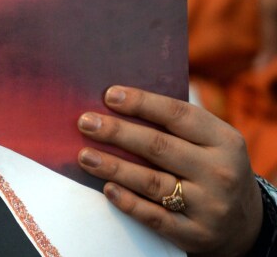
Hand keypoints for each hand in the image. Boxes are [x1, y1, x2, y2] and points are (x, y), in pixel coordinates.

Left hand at [76, 85, 262, 256]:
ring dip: (114, 167)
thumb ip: (176, 125)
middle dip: (117, 133)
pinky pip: (154, 217)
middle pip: (159, 147)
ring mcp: (210, 206)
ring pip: (152, 182)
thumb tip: (118, 101)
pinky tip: (107, 188)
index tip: (109, 95)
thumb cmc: (210, 167)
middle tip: (85, 123)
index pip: (178, 115)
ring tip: (85, 155)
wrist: (244, 223)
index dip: (142, 103)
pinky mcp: (195, 234)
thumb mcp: (210, 143)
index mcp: (224, 140)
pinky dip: (128, 201)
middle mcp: (220, 172)